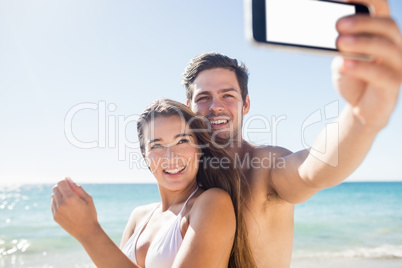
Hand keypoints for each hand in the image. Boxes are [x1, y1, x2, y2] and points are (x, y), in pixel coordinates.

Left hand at [51, 178, 99, 240]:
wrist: (86, 232)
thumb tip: (68, 179)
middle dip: (61, 187)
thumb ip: (78, 188)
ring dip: (59, 194)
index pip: (61, 183)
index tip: (68, 182)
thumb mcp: (88, 199)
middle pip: (55, 188)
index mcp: (70, 198)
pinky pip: (53, 204)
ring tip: (69, 199)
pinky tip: (66, 206)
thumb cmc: (90, 214)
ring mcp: (56, 211)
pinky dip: (57, 202)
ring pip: (53, 196)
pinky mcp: (55, 216)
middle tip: (69, 190)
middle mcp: (61, 204)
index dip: (64, 180)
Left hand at [332, 0, 401, 128]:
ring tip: (340, 42)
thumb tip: (327, 30)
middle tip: (338, 24)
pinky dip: (362, 68)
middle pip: (386, 26)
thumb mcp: (341, 57)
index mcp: (382, 33)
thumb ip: (339, 44)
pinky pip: (382, 75)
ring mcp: (397, 66)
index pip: (380, 8)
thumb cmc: (352, 77)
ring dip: (362, 43)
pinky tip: (345, 64)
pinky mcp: (393, 87)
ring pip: (387, 48)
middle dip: (362, 22)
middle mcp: (395, 45)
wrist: (360, 108)